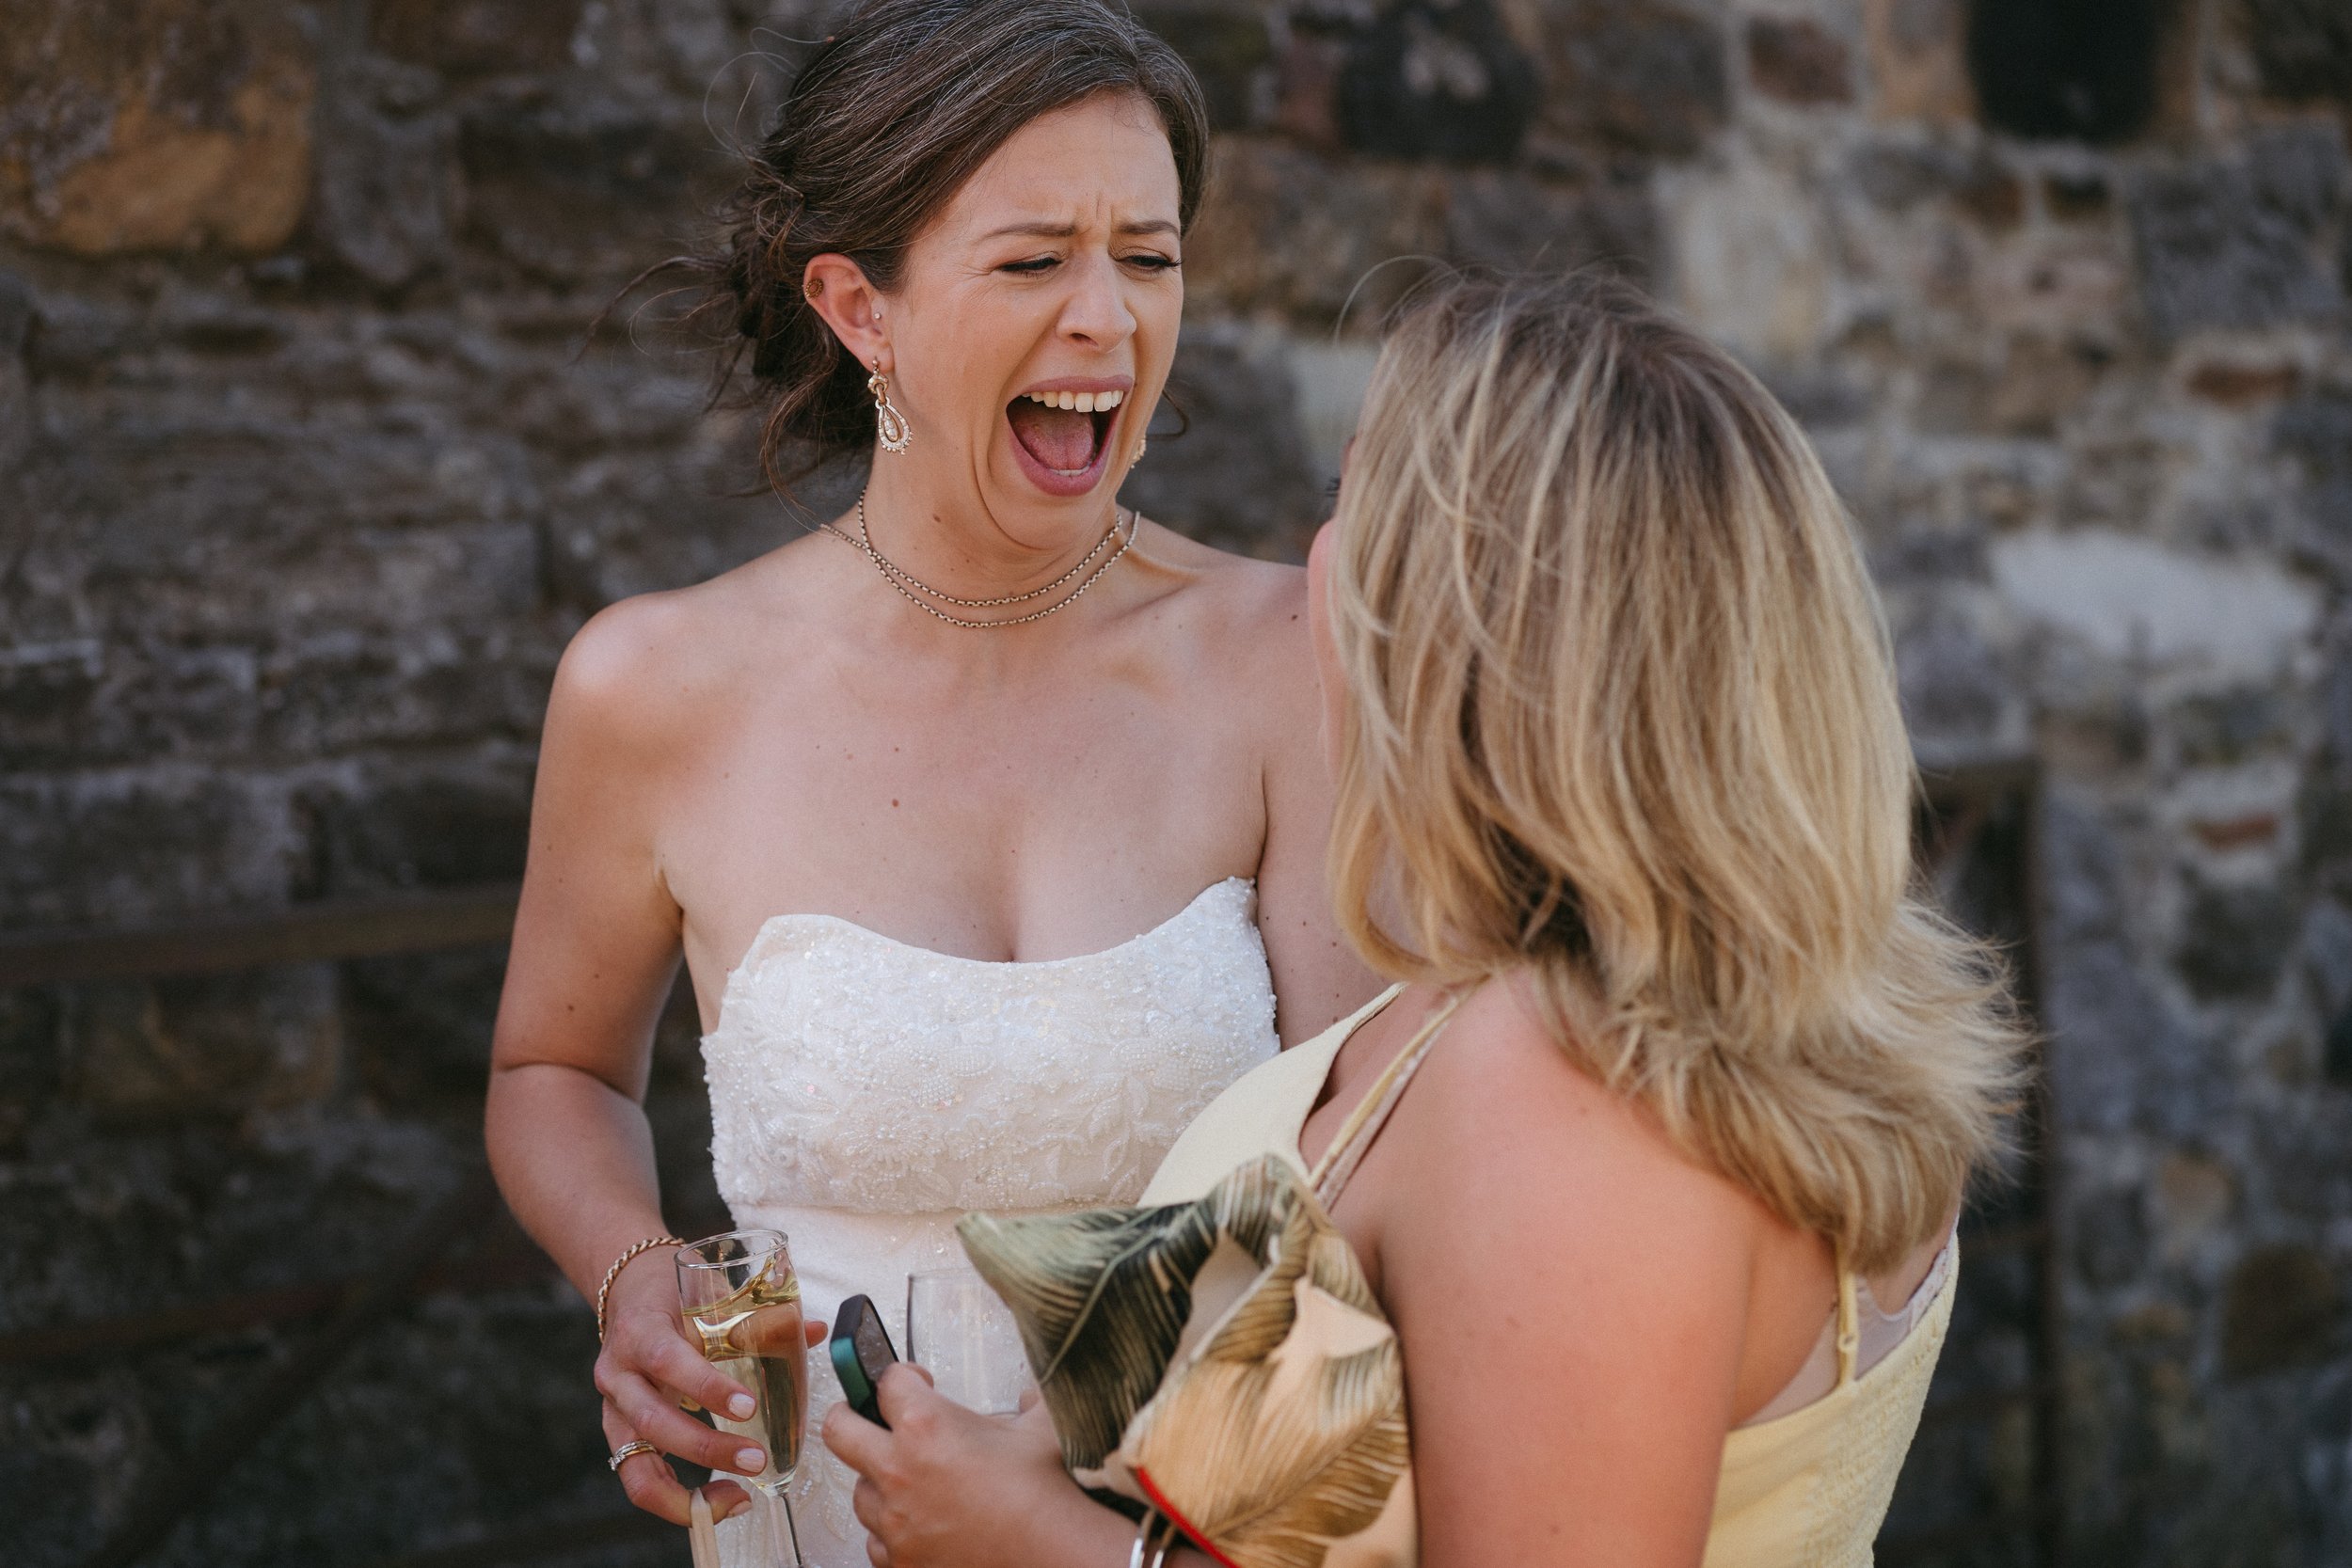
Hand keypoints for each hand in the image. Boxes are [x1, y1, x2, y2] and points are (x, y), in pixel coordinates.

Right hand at [593, 1257, 824, 1525]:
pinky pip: (638, 1478)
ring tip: (739, 1498)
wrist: (628, 1293)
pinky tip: (718, 1500)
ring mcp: (612, 1409)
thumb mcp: (708, 1295)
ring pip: (636, 1466)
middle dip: (707, 1449)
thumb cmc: (674, 1294)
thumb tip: (816, 1329)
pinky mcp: (617, 1434)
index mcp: (640, 1331)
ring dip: (688, 1492)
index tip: (749, 1408)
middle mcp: (618, 1375)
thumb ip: (760, 1318)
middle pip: (653, 1423)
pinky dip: (677, 1499)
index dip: (707, 1388)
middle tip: (758, 1460)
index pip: (668, 1361)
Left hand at [823, 1363, 1079, 1567]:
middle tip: (867, 1417)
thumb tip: (1033, 1393)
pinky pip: (876, 1542)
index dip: (902, 1376)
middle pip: (839, 1429)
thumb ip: (1031, 1400)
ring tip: (908, 1481)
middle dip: (850, 1415)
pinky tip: (918, 1524)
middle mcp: (898, 1470)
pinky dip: (891, 1532)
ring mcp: (894, 1520)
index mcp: (926, 1425)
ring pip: (859, 1492)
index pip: (887, 1382)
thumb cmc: (1043, 1491)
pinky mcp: (900, 1560)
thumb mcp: (1041, 1426)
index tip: (915, 1383)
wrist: (1050, 1551)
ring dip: (877, 1482)